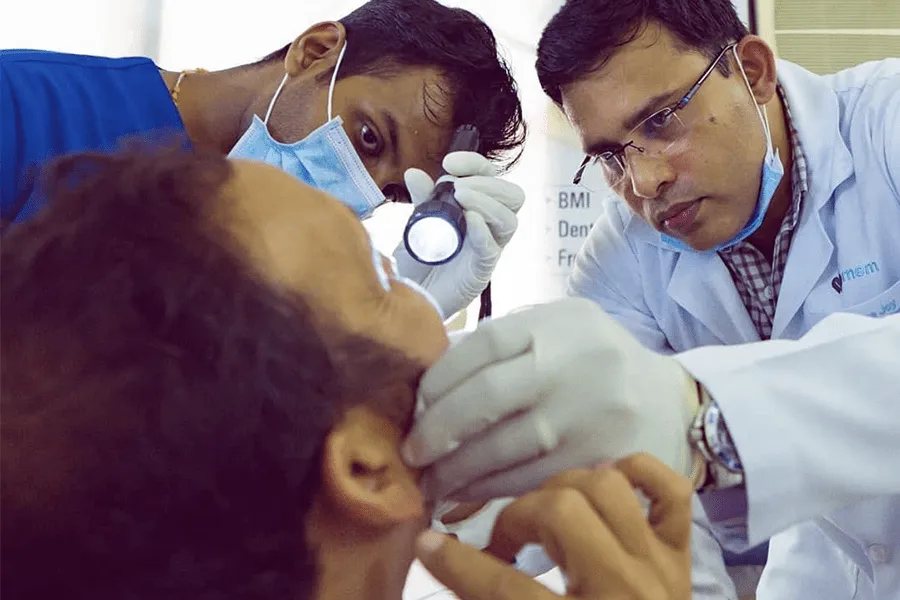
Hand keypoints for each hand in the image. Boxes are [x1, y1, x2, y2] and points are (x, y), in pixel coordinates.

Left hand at [393, 151, 524, 318]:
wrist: (409, 296)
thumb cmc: (419, 260)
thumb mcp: (418, 223)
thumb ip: (421, 200)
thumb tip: (414, 173)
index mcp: (477, 208)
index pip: (490, 177)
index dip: (475, 164)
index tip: (450, 162)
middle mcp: (489, 226)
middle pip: (512, 196)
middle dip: (488, 183)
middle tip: (459, 187)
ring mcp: (488, 248)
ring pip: (510, 220)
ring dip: (488, 203)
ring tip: (461, 196)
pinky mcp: (481, 271)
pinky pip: (493, 248)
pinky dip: (483, 230)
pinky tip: (470, 220)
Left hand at [403, 297, 698, 500]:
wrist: (672, 405)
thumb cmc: (596, 363)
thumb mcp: (560, 330)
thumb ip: (506, 345)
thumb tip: (433, 379)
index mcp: (561, 322)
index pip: (485, 343)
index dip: (441, 377)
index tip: (417, 404)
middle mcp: (576, 364)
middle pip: (488, 397)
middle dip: (439, 429)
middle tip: (413, 451)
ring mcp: (589, 415)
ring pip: (506, 446)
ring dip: (458, 468)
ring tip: (432, 479)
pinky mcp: (598, 460)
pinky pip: (530, 478)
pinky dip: (490, 489)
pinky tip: (467, 492)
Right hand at [415, 454, 692, 599]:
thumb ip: (495, 598)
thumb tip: (439, 558)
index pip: (508, 589)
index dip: (459, 564)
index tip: (427, 544)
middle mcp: (626, 590)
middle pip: (562, 513)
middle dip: (519, 517)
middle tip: (504, 543)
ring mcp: (660, 568)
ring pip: (608, 489)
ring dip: (568, 490)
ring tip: (549, 515)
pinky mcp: (681, 556)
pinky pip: (670, 491)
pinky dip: (638, 474)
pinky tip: (608, 484)